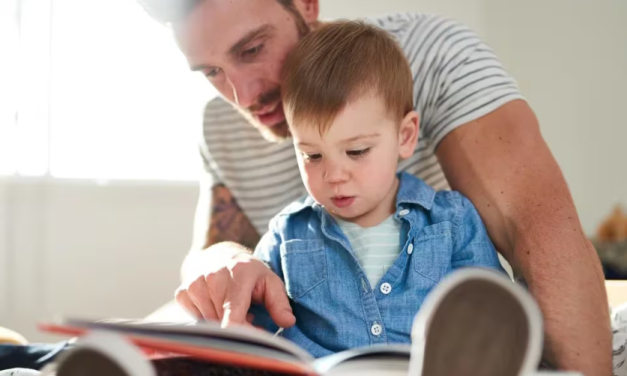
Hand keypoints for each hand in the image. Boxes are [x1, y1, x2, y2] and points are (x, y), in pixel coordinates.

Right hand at [175, 242, 295, 328]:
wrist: (218, 254)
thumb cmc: (248, 272)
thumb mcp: (269, 281)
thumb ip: (279, 302)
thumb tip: (287, 322)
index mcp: (238, 273)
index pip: (233, 315)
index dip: (244, 332)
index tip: (255, 336)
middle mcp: (213, 276)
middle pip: (223, 322)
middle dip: (238, 326)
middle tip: (249, 315)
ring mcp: (194, 284)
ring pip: (210, 323)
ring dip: (223, 322)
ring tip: (233, 307)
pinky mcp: (183, 292)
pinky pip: (196, 319)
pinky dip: (208, 317)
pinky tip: (216, 304)